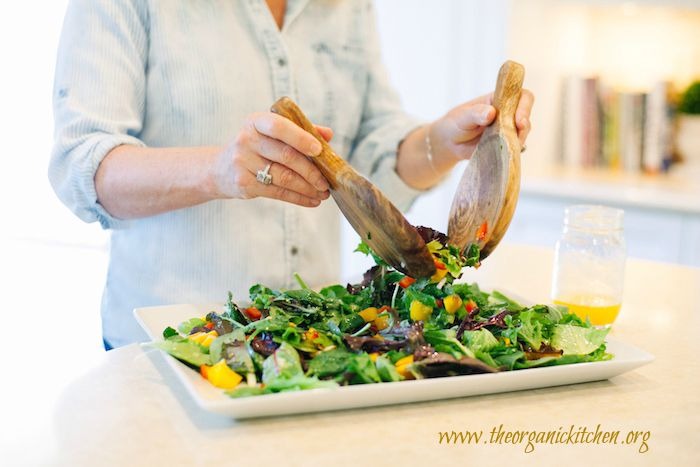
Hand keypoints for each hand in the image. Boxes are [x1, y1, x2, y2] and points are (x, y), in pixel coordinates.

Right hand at [214, 112, 332, 206]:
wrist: (220, 169)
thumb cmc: (256, 147)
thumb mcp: (271, 133)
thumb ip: (299, 130)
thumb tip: (327, 134)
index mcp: (256, 122)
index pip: (279, 126)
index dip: (301, 138)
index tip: (319, 150)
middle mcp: (246, 139)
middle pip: (286, 156)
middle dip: (311, 171)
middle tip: (326, 181)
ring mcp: (242, 162)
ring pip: (284, 177)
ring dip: (307, 188)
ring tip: (322, 193)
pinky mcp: (244, 184)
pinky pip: (277, 192)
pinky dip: (298, 198)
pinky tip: (311, 200)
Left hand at [429, 89, 533, 163]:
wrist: (450, 143)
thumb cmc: (456, 123)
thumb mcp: (462, 116)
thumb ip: (476, 113)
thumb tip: (491, 113)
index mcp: (499, 99)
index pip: (522, 97)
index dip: (525, 107)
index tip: (518, 120)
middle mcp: (507, 113)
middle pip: (526, 116)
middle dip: (524, 127)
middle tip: (516, 136)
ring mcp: (508, 129)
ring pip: (523, 133)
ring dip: (519, 140)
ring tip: (507, 147)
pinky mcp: (505, 144)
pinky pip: (515, 147)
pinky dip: (513, 151)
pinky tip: (505, 154)